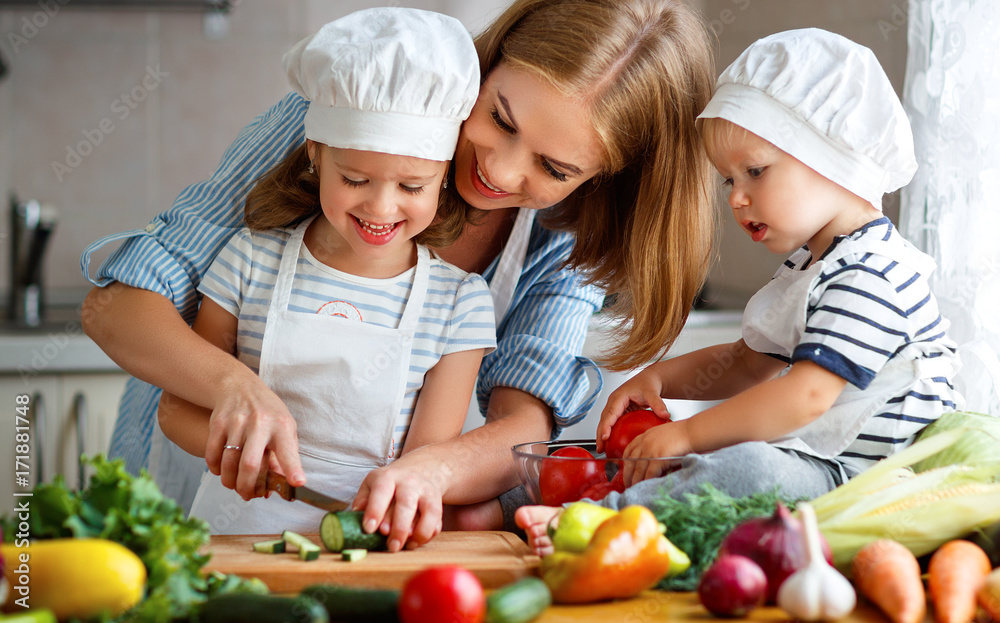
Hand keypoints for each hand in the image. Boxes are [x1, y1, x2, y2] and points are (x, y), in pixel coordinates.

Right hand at [204, 371, 304, 499]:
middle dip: (247, 486)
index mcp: (281, 426)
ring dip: (230, 481)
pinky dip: (216, 469)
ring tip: (235, 486)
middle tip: (248, 495)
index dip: (293, 469)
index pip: (288, 451)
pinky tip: (221, 471)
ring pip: (229, 463)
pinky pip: (212, 454)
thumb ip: (285, 454)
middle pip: (250, 464)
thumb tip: (282, 483)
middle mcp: (260, 423)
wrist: (239, 386)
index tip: (298, 483)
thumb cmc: (267, 412)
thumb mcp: (284, 427)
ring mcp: (237, 423)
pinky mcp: (218, 423)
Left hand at [351, 448, 450, 551]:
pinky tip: (414, 541)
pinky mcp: (438, 504)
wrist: (419, 470)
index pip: (381, 492)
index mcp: (388, 477)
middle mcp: (409, 482)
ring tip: (405, 545)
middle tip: (391, 546)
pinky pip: (436, 523)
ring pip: (429, 513)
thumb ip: (362, 500)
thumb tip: (354, 517)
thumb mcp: (372, 484)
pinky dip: (427, 536)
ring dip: (418, 533)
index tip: (369, 529)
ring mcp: (426, 492)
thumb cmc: (389, 484)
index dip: (375, 511)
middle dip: (399, 528)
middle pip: (406, 505)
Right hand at [596, 367, 669, 453]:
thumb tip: (665, 415)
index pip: (610, 413)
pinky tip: (611, 444)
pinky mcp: (618, 411)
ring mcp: (614, 407)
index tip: (605, 437)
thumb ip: (658, 404)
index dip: (606, 426)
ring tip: (602, 449)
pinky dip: (609, 433)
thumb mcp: (652, 393)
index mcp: (618, 397)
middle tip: (601, 448)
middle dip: (600, 434)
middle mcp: (613, 402)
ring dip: (602, 435)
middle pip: (604, 420)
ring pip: (605, 422)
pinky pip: (611, 423)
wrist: (648, 380)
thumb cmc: (647, 384)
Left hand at [620, 420, 691, 485]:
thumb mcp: (663, 435)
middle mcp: (644, 442)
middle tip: (627, 484)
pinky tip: (647, 487)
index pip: (629, 450)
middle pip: (630, 462)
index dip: (625, 462)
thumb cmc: (683, 435)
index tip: (625, 471)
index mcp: (645, 436)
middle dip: (627, 475)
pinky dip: (647, 481)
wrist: (693, 432)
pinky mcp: (658, 458)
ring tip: (635, 489)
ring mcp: (650, 450)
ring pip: (638, 470)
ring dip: (636, 481)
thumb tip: (652, 459)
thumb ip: (655, 444)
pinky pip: (649, 473)